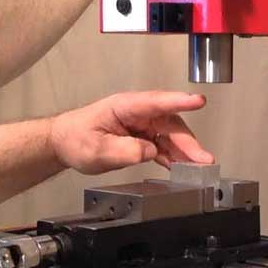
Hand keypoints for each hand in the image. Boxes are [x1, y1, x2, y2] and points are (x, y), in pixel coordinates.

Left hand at [49, 91, 213, 174]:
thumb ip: (126, 151)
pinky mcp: (142, 137)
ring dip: (185, 151)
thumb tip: (151, 152)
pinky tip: (183, 167)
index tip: (198, 101)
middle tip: (203, 158)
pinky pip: (163, 145)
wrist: (64, 144)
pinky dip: (174, 156)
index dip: (179, 101)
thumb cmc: (75, 139)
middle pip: (170, 123)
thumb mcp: (97, 149)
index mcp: (125, 106)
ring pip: (170, 136)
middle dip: (189, 141)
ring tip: (199, 167)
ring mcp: (141, 124)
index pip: (157, 102)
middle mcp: (137, 112)